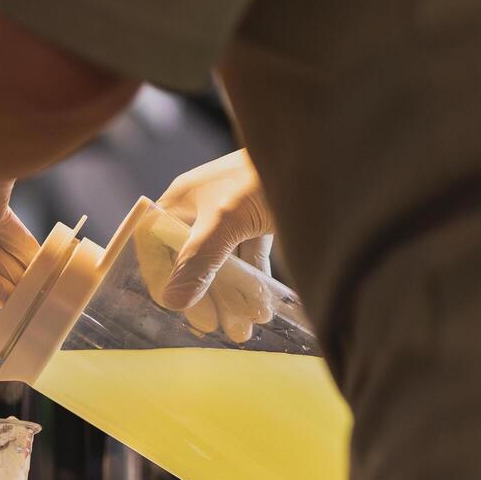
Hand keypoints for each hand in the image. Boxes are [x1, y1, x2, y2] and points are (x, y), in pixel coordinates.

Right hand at [135, 150, 276, 342]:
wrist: (323, 150)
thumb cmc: (261, 177)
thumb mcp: (226, 221)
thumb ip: (199, 262)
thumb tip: (173, 303)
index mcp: (181, 201)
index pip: (157, 247)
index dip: (163, 280)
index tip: (178, 311)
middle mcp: (202, 208)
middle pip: (191, 261)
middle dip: (205, 298)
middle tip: (215, 328)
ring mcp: (233, 214)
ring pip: (223, 264)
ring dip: (232, 297)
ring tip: (245, 329)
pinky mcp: (261, 220)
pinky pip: (249, 259)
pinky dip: (254, 283)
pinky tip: (262, 308)